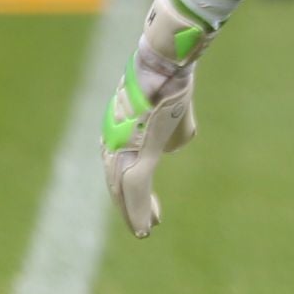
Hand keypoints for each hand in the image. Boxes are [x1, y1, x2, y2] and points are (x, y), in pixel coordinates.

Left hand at [101, 0, 212, 236]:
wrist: (171, 61)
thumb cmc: (177, 80)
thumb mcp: (178, 115)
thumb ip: (173, 135)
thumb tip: (173, 146)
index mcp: (122, 129)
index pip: (124, 167)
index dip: (136, 191)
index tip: (153, 210)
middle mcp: (115, 137)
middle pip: (117, 181)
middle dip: (130, 206)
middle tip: (145, 228)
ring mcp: (124, 143)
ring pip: (123, 188)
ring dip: (133, 212)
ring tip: (143, 232)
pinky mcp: (137, 148)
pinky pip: (135, 186)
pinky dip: (138, 209)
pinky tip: (145, 228)